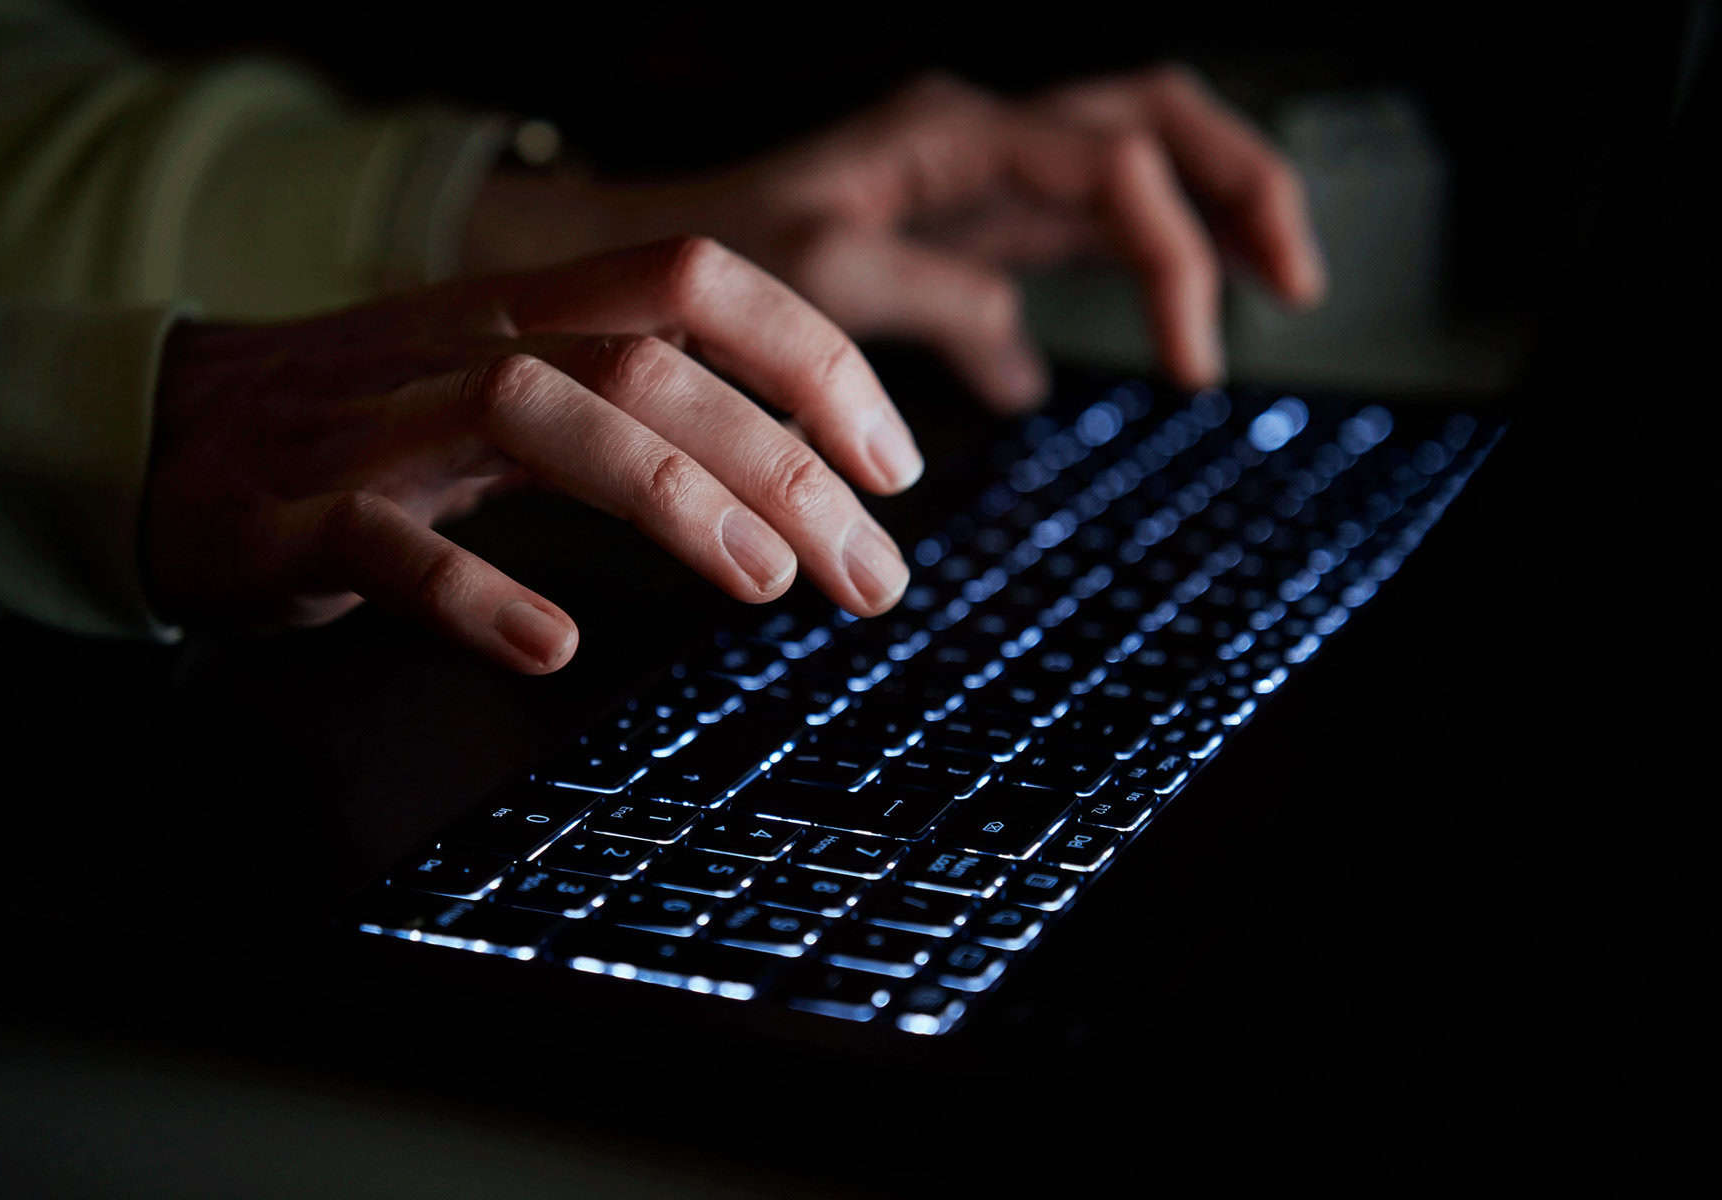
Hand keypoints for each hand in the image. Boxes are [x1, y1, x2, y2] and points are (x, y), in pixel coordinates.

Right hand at [145, 237, 920, 673]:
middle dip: (784, 466)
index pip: (695, 282)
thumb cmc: (367, 428)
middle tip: (872, 575)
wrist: (160, 440)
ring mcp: (380, 428)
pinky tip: (553, 642)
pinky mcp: (298, 518)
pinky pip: (391, 543)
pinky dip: (477, 591)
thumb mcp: (511, 385)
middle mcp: (466, 346)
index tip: (892, 465)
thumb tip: (796, 478)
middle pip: (648, 363)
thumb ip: (634, 411)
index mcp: (528, 309)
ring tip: (766, 584)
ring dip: (672, 497)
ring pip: (538, 415)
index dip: (812, 359)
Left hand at [464, 67, 1325, 410]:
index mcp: (957, 132)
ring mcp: (985, 181)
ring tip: (1275, 287)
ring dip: (1209, 219)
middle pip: (1157, 119)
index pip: (1113, 162)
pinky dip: (1127, 283)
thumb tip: (1024, 359)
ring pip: (1134, 164)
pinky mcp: (975, 232)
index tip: (1190, 359)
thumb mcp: (823, 280)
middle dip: (1240, 185)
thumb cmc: (713, 262)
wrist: (653, 264)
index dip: (1174, 254)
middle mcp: (985, 138)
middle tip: (1297, 275)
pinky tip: (1151, 345)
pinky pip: (1076, 239)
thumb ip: (936, 302)